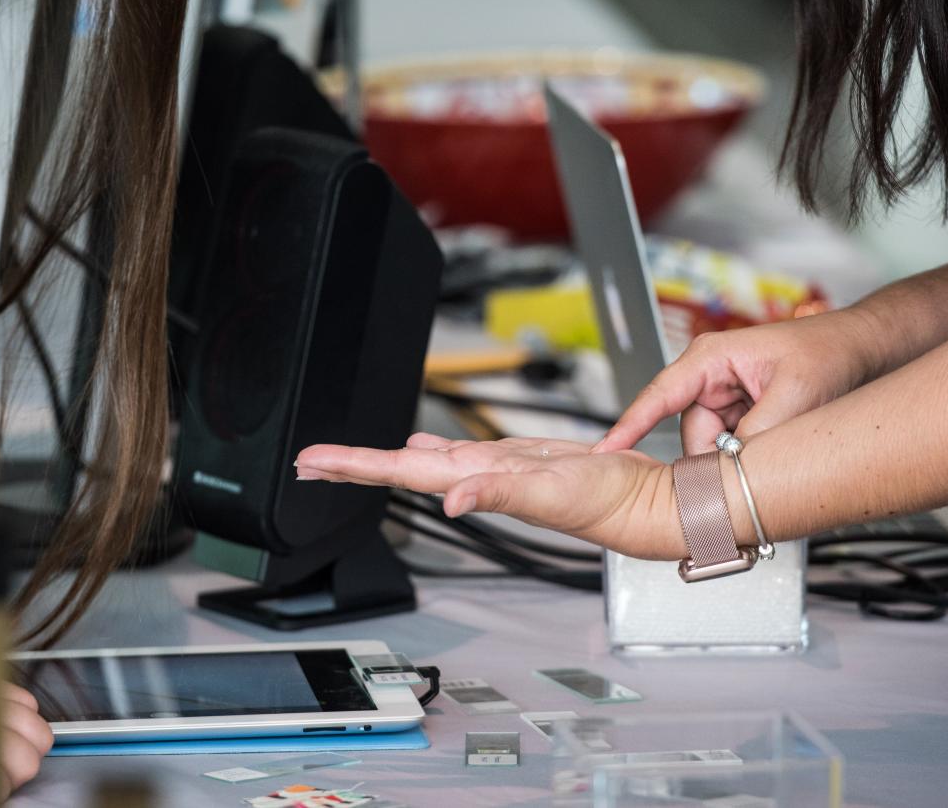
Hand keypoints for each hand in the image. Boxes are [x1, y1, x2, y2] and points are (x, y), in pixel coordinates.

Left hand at [294, 432, 681, 558]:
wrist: (640, 500)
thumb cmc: (605, 504)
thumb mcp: (550, 493)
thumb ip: (498, 494)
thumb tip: (452, 501)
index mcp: (469, 481)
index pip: (394, 471)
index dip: (351, 467)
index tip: (310, 465)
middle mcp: (470, 476)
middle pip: (395, 467)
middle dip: (349, 465)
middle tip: (307, 462)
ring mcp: (488, 469)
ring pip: (420, 460)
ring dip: (381, 459)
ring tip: (344, 458)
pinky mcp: (509, 459)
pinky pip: (456, 453)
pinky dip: (431, 446)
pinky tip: (420, 442)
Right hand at [592, 311, 878, 458]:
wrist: (860, 349)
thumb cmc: (827, 352)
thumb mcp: (796, 395)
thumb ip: (757, 434)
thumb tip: (730, 469)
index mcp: (711, 358)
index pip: (658, 397)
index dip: (629, 427)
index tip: (604, 453)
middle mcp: (710, 376)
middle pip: (690, 433)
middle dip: (714, 456)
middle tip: (742, 474)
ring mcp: (724, 395)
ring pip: (710, 444)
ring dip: (736, 456)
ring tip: (776, 446)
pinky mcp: (739, 412)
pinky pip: (729, 445)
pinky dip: (747, 453)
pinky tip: (774, 447)